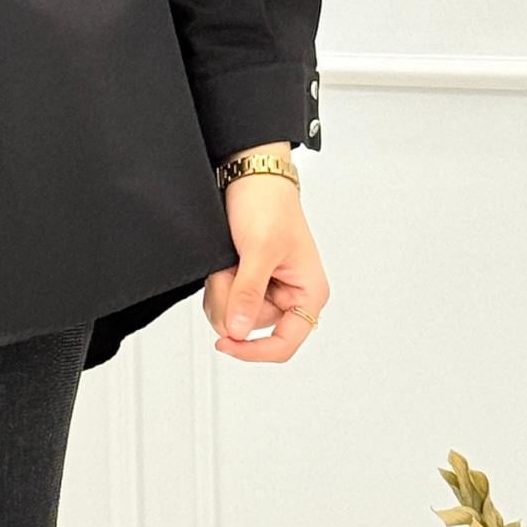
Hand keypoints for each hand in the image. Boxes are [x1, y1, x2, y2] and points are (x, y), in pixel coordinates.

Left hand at [204, 172, 328, 362]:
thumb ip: (248, 293)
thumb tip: (237, 331)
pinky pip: (223, 303)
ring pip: (232, 317)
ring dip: (222, 291)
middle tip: (231, 268)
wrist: (250, 177)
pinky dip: (217, 285)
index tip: (225, 343)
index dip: (253, 350)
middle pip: (250, 329)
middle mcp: (291, 297)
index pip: (284, 344)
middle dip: (231, 301)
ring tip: (230, 260)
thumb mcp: (259, 249)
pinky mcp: (247, 284)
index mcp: (309, 293)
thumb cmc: (269, 204)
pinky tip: (224, 263)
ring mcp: (267, 292)